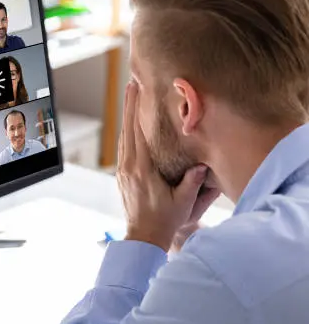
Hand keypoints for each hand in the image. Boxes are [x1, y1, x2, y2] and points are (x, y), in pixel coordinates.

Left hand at [116, 81, 215, 250]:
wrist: (143, 237)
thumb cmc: (165, 221)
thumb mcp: (182, 202)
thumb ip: (191, 182)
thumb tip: (201, 164)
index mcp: (142, 169)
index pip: (137, 133)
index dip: (136, 110)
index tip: (137, 91)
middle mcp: (129, 167)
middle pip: (127, 130)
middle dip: (129, 106)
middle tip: (131, 85)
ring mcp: (122, 172)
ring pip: (123, 139)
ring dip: (127, 119)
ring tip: (130, 100)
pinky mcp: (122, 176)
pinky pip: (123, 149)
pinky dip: (126, 134)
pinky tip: (130, 128)